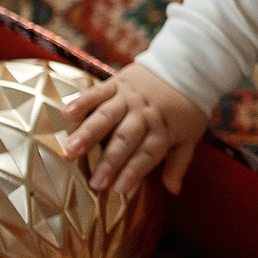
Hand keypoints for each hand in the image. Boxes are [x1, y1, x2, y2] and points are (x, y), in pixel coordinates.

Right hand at [59, 62, 208, 197]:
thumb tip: (174, 191)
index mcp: (163, 129)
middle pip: (125, 139)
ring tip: (71, 150)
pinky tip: (67, 113)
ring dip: (88, 133)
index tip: (117, 189)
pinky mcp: (117, 83)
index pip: (147, 154)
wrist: (185, 66)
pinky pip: (98, 92)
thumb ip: (179, 163)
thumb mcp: (191, 135)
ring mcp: (129, 98)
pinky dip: (83, 101)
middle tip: (94, 181)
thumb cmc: (187, 107)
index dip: (133, 171)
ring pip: (107, 117)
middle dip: (109, 161)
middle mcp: (145, 114)